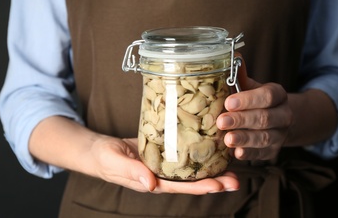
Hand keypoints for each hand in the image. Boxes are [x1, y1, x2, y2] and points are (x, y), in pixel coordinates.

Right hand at [90, 137, 239, 193]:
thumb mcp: (114, 162)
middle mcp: (162, 177)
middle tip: (236, 180)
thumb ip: (131, 172)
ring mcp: (164, 166)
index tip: (218, 186)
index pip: (180, 187)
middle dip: (214, 182)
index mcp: (151, 182)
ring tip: (232, 168)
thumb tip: (150, 184)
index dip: (199, 187)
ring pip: (191, 170)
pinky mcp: (164, 154)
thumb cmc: (105, 158)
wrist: (101, 151)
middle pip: (191, 182)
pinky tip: (211, 150)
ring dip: (211, 170)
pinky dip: (198, 155)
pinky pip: (184, 157)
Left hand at [216, 54, 291, 160]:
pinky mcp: (273, 151)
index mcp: (277, 95)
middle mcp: (283, 115)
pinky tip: (236, 154)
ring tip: (227, 140)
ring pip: (264, 138)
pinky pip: (262, 154)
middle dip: (242, 120)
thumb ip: (241, 75)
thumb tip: (234, 55)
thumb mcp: (250, 86)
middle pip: (265, 118)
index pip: (267, 96)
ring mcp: (280, 135)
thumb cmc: (256, 100)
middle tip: (222, 121)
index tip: (229, 102)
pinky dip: (249, 154)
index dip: (248, 99)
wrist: (278, 120)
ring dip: (245, 139)